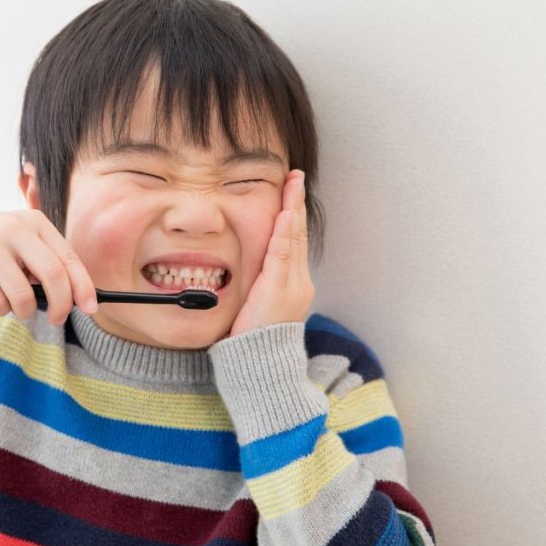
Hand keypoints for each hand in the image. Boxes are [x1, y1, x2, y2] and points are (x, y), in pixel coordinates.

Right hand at [0, 209, 98, 324]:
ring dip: (26, 310)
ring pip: (24, 297)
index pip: (68, 258)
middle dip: (61, 305)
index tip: (91, 308)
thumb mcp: (25, 241)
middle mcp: (14, 230)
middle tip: (58, 319)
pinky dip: (2, 309)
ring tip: (17, 303)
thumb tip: (80, 299)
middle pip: (53, 276)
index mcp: (35, 222)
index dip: (83, 287)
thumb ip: (50, 262)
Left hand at [229, 169, 314, 336]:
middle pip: (298, 234)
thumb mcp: (257, 309)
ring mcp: (292, 286)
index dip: (292, 216)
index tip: (290, 193)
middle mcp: (298, 283)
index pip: (293, 242)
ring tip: (292, 184)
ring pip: (293, 239)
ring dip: (292, 208)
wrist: (262, 368)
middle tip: (295, 177)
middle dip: (296, 203)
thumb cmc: (253, 344)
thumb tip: (247, 272)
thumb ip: (258, 287)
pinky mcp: (280, 290)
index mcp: (293, 286)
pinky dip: (285, 232)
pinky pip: (283, 254)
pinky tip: (285, 213)